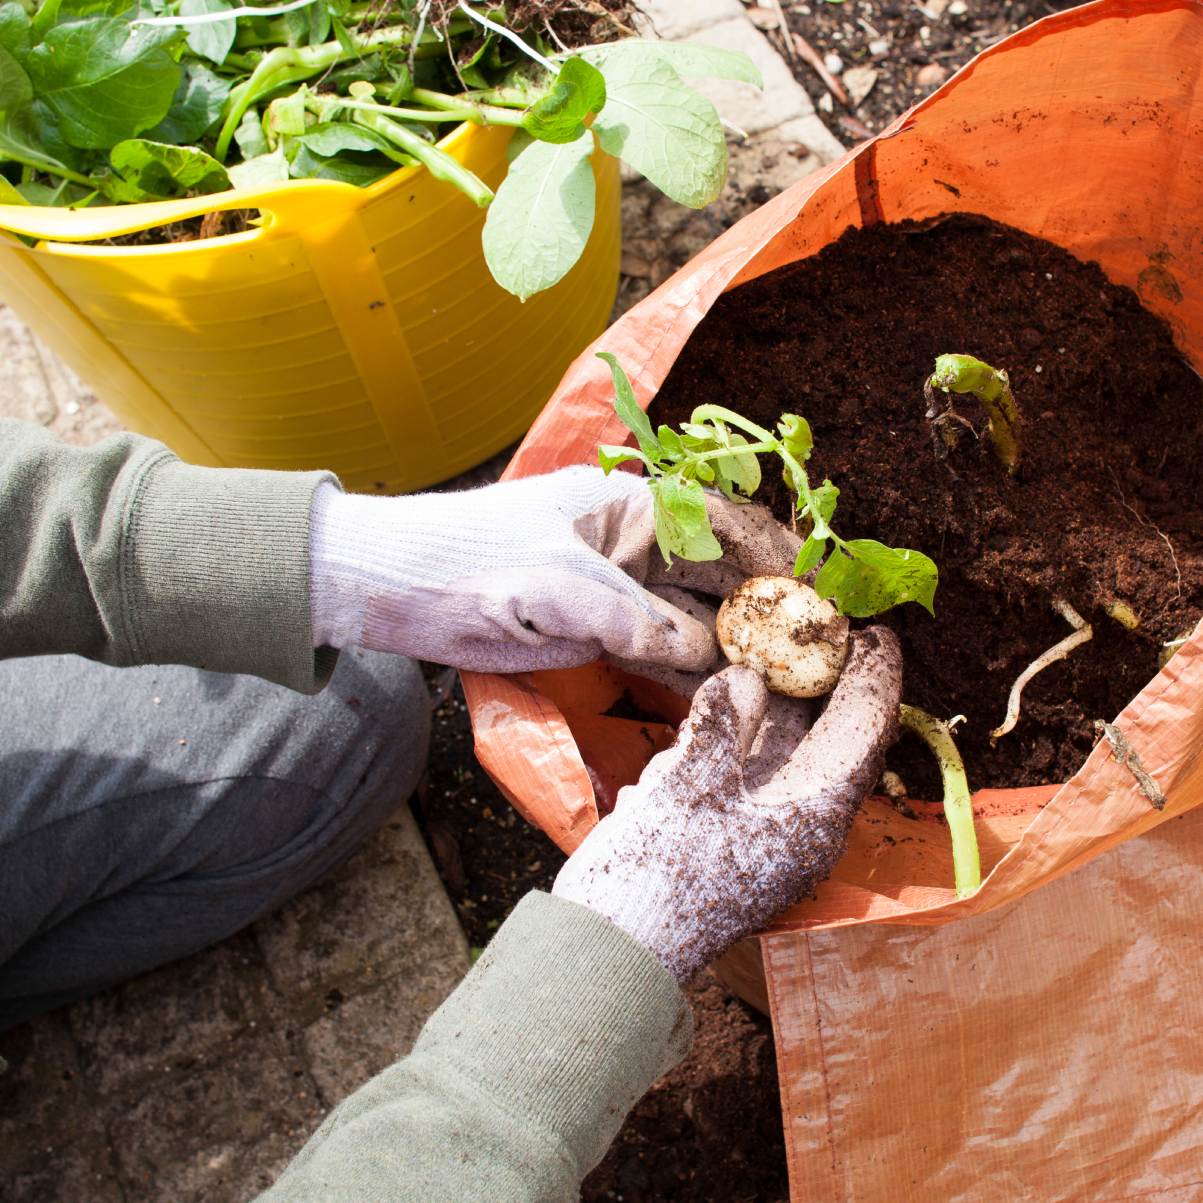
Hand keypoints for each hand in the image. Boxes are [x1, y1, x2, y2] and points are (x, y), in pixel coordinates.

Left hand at [307, 467, 798, 673]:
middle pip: (720, 574)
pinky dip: (692, 672)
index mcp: (630, 504)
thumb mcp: (557, 587)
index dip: (776, 559)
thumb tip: (708, 656)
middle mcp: (634, 542)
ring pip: (695, 617)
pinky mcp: (594, 632)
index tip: (818, 600)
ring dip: (735, 648)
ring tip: (786, 686)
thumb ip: (637, 620)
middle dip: (767, 610)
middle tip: (814, 656)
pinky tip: (728, 697)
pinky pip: (659, 650)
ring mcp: (616, 589)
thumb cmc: (466, 561)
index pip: (725, 524)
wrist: (384, 588)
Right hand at [550, 628, 902, 980]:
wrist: (610, 951)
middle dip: (825, 682)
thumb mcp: (689, 785)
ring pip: (788, 753)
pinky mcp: (732, 837)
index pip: (862, 732)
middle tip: (820, 627)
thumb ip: (723, 724)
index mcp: (815, 816)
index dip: (873, 677)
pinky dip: (743, 736)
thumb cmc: (656, 875)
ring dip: (782, 704)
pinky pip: (751, 775)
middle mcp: (803, 826)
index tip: (875, 629)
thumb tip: (748, 678)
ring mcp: (767, 833)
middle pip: (830, 738)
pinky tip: (725, 703)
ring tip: (777, 650)